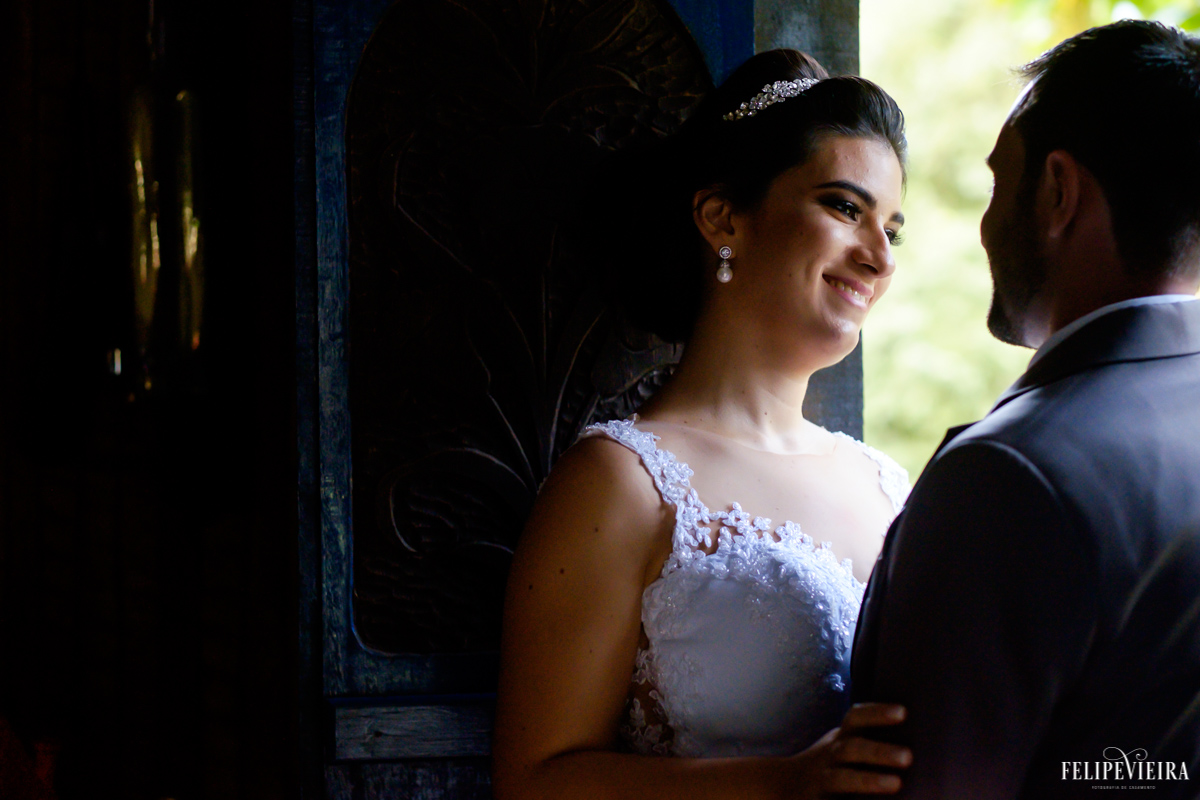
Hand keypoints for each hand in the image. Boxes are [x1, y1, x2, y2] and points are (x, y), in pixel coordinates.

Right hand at [786, 703, 910, 798]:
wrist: (784, 785)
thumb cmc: (829, 765)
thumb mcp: (842, 745)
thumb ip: (867, 740)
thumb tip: (918, 736)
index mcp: (841, 739)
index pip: (856, 719)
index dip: (877, 713)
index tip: (902, 712)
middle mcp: (831, 757)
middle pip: (852, 749)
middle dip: (878, 751)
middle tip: (908, 756)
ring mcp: (823, 781)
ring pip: (842, 779)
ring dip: (869, 781)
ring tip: (896, 784)